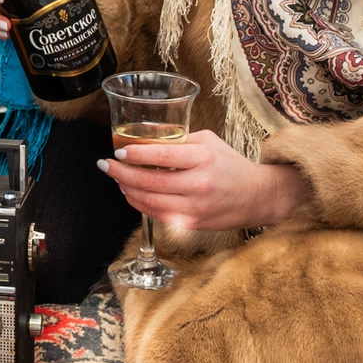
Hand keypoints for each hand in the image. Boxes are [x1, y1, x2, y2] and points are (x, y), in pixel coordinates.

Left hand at [99, 129, 310, 232]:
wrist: (257, 197)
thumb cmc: (230, 165)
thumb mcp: (208, 142)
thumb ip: (179, 140)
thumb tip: (145, 138)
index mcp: (203, 159)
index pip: (161, 156)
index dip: (135, 154)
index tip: (119, 150)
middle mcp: (198, 184)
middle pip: (148, 181)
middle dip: (121, 172)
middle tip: (105, 164)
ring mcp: (193, 207)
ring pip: (148, 200)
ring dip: (126, 188)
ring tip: (116, 177)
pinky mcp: (190, 223)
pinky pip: (156, 213)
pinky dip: (139, 202)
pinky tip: (131, 192)